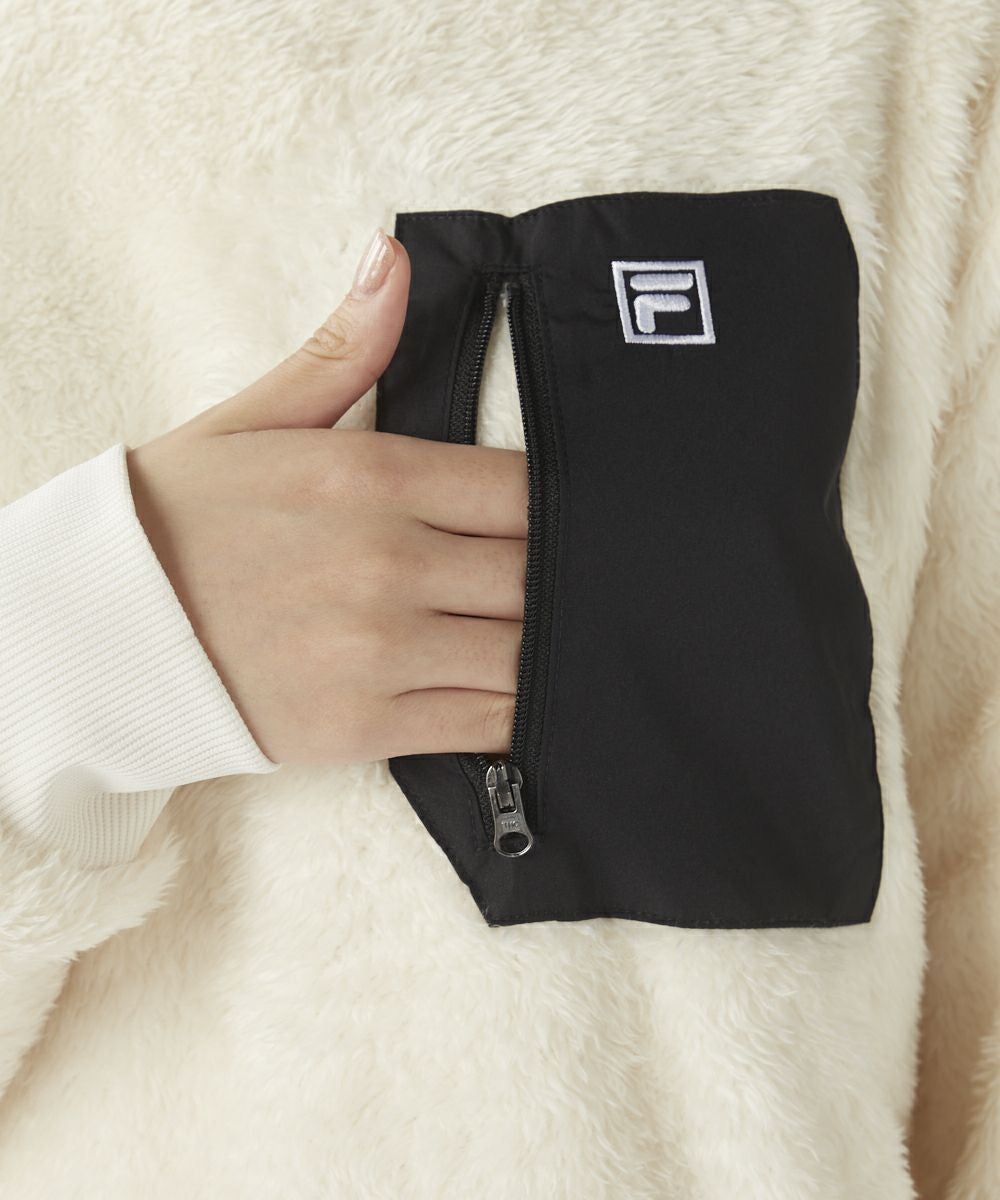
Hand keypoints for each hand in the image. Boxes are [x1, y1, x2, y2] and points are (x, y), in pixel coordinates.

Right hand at [125, 229, 526, 764]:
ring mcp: (380, 651)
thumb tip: (395, 256)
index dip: (563, 505)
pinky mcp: (367, 726)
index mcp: (369, 477)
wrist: (99, 633)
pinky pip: (486, 722)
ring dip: (555, 645)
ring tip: (566, 636)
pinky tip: (533, 693)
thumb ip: (343, 348)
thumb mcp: (253, 421)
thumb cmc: (179, 522)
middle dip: (566, 576)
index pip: (522, 489)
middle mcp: (387, 563)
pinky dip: (522, 711)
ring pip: (526, 650)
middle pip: (538, 571)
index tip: (572, 516)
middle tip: (583, 578)